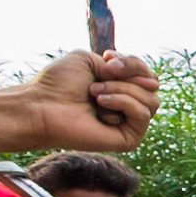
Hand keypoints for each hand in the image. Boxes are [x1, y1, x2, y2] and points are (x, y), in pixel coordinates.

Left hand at [0, 50, 161, 152]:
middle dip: (128, 74)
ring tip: (95, 93)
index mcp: (120, 88)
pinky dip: (123, 103)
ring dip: (121, 89)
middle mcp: (128, 106)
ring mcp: (130, 123)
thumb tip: (151, 83)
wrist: (43, 106)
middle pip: (152, 85)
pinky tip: (101, 104)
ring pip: (151, 100)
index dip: (132, 63)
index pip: (147, 74)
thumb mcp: (91, 59)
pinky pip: (143, 115)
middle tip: (101, 77)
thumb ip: (121, 64)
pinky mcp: (130, 138)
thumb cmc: (59, 84)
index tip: (107, 57)